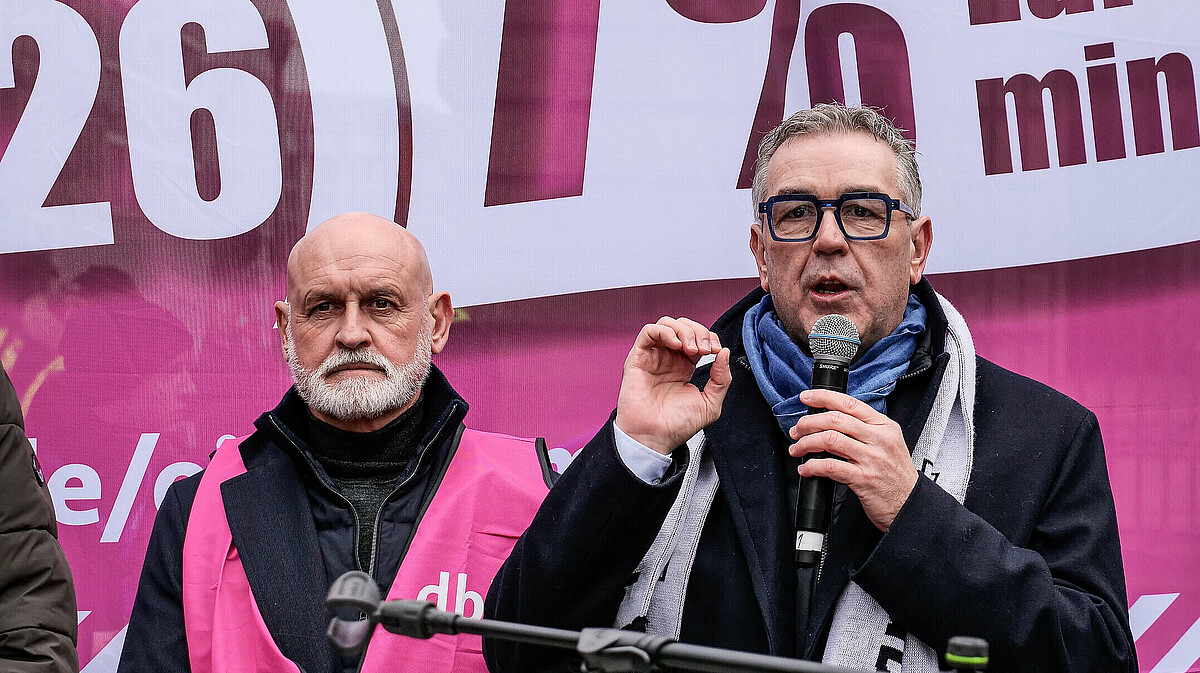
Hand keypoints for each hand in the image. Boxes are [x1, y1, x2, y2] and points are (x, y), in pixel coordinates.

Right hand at [614, 317, 731, 454]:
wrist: (655, 437)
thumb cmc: (677, 425)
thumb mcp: (710, 403)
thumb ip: (721, 379)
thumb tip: (724, 353)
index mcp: (684, 367)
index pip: (698, 337)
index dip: (709, 337)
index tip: (716, 350)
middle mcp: (668, 359)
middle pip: (684, 326)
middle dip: (699, 332)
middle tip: (704, 349)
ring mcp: (653, 357)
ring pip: (667, 324)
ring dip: (683, 330)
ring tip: (690, 348)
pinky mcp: (638, 358)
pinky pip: (649, 331)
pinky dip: (665, 331)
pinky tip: (676, 345)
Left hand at [789, 389, 917, 530]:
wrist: (910, 503)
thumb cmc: (895, 474)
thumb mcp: (888, 443)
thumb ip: (865, 429)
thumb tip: (831, 419)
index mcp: (884, 426)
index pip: (850, 403)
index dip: (823, 397)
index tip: (806, 398)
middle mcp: (879, 439)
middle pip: (835, 420)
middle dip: (808, 423)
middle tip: (797, 431)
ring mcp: (872, 459)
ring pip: (829, 440)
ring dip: (806, 444)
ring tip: (797, 449)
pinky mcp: (863, 479)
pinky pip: (830, 466)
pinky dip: (812, 466)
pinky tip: (806, 469)